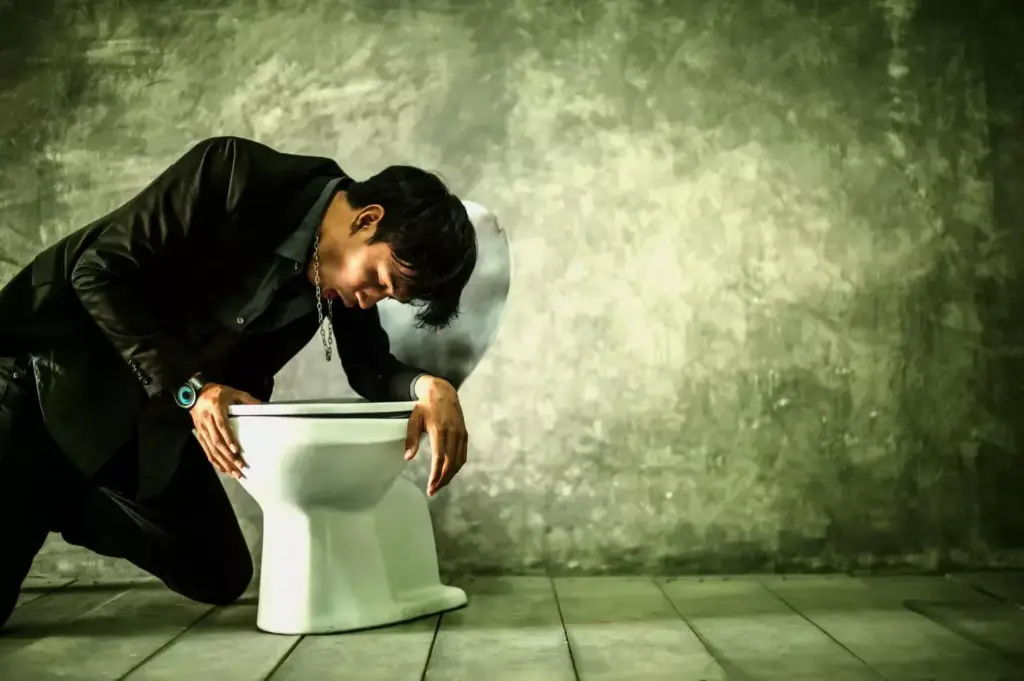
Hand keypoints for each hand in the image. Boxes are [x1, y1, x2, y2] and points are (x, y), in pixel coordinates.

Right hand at [190, 382, 260, 478]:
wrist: (194, 392)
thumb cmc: (216, 392)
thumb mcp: (233, 392)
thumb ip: (247, 400)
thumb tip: (262, 406)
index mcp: (215, 409)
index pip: (222, 426)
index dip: (228, 439)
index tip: (236, 450)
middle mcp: (207, 421)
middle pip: (217, 441)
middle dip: (228, 456)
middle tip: (240, 467)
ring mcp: (201, 429)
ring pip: (211, 449)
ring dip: (223, 462)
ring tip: (234, 473)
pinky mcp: (199, 434)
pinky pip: (206, 450)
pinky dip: (215, 461)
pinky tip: (223, 469)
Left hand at [405, 377, 467, 496]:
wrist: (443, 393)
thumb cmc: (425, 406)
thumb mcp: (414, 419)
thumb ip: (411, 438)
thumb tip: (408, 457)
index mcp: (439, 430)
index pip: (439, 458)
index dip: (436, 474)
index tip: (430, 486)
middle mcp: (453, 434)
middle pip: (451, 463)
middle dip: (442, 480)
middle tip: (433, 491)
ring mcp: (461, 435)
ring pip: (458, 462)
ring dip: (450, 476)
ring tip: (440, 486)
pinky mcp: (465, 435)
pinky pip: (463, 455)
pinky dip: (457, 467)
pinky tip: (449, 474)